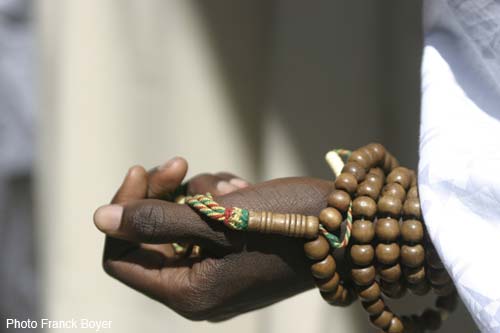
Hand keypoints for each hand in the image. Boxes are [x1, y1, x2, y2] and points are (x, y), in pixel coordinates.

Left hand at [94, 158, 337, 320]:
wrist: (348, 226)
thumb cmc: (289, 224)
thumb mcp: (218, 219)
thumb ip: (156, 221)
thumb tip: (100, 219)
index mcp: (189, 294)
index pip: (122, 257)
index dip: (125, 211)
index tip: (143, 171)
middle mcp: (198, 289)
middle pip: (149, 236)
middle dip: (164, 194)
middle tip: (179, 163)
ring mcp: (216, 271)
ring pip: (177, 222)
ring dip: (197, 193)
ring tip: (235, 188)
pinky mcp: (232, 252)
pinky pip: (204, 221)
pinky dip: (217, 199)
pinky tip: (245, 191)